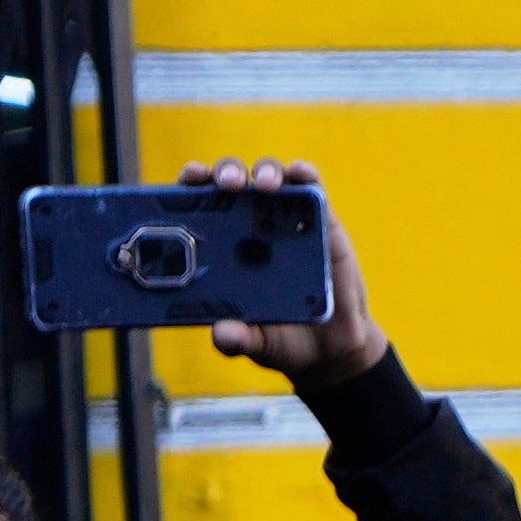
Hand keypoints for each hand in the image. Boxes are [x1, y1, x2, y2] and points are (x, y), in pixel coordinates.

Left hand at [179, 156, 386, 392]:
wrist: (331, 348)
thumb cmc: (282, 338)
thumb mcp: (257, 343)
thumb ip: (238, 340)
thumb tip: (222, 335)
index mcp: (220, 248)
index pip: (197, 206)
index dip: (189, 186)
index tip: (189, 180)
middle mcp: (248, 226)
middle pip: (230, 183)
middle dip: (225, 174)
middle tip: (228, 185)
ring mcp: (283, 220)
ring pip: (268, 179)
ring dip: (265, 172)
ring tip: (267, 185)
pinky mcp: (320, 220)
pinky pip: (310, 187)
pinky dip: (303, 174)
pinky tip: (299, 174)